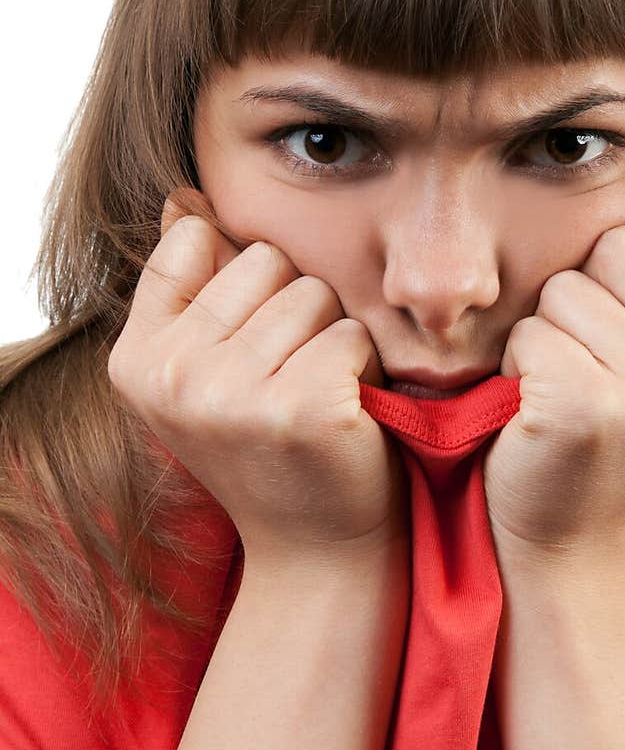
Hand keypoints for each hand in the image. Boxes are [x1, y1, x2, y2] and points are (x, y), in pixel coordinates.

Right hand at [107, 186, 407, 566]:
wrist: (314, 551)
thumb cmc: (269, 447)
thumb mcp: (207, 369)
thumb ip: (190, 285)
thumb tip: (185, 198)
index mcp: (137, 358)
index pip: (196, 241)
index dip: (244, 284)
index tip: (248, 348)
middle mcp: (172, 375)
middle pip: (265, 261)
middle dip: (293, 310)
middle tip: (289, 380)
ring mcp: (233, 393)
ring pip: (313, 294)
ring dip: (331, 339)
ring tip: (317, 397)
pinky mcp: (300, 407)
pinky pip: (349, 333)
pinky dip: (363, 368)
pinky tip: (346, 414)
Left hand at [483, 194, 624, 564]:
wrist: (569, 544)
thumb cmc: (607, 438)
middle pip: (622, 244)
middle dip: (587, 295)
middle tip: (592, 365)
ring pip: (566, 287)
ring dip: (547, 333)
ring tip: (564, 389)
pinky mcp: (588, 406)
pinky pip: (530, 331)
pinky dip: (518, 365)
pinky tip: (536, 409)